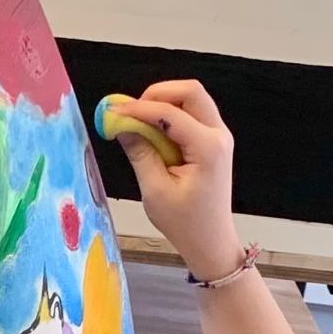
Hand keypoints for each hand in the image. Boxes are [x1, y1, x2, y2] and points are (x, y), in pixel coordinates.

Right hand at [113, 81, 242, 280]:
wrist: (211, 242)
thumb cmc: (186, 224)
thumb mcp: (155, 190)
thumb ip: (139, 152)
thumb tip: (121, 124)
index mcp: (208, 148)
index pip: (170, 113)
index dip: (138, 109)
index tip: (113, 111)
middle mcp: (219, 136)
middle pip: (190, 91)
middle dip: (157, 94)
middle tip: (132, 112)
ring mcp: (219, 137)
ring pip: (192, 99)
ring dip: (164, 103)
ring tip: (141, 124)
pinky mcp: (213, 142)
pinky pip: (193, 115)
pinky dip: (171, 115)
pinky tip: (154, 133)